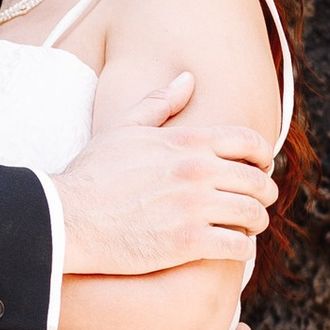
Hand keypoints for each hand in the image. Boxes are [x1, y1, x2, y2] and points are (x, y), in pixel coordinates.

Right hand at [56, 72, 277, 274]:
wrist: (66, 217)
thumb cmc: (91, 174)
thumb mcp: (123, 127)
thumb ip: (160, 102)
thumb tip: (188, 79)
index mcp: (186, 142)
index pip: (249, 141)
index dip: (263, 156)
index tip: (260, 168)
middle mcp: (196, 172)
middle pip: (257, 181)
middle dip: (263, 194)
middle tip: (257, 203)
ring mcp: (194, 208)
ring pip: (253, 215)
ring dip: (255, 223)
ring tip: (246, 229)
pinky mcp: (187, 243)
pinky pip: (237, 247)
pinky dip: (241, 250)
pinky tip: (232, 249)